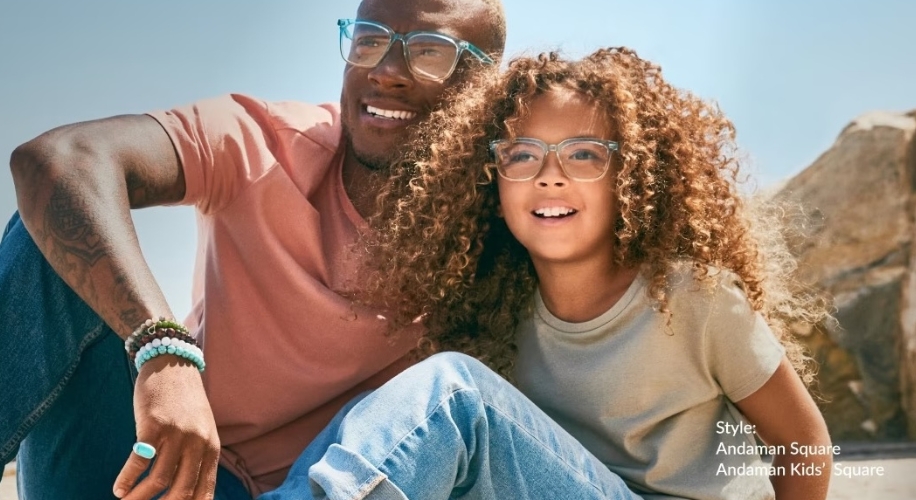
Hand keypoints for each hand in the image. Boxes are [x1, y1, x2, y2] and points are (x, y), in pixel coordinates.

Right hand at [113, 356, 220, 498]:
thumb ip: (197, 457)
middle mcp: (197, 444)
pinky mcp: (154, 426)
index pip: (204, 492)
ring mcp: (176, 435)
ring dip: (139, 498)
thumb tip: (185, 492)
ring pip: (158, 482)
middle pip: (181, 492)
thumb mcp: (201, 429)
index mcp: (211, 448)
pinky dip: (127, 480)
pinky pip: (139, 462)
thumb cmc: (184, 402)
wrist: (173, 363)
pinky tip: (119, 489)